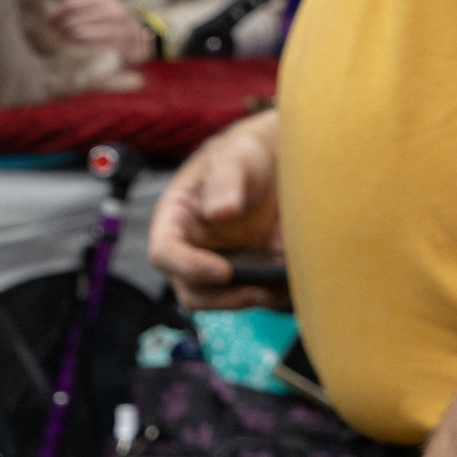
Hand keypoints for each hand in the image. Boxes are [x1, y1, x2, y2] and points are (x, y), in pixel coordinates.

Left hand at [47, 0, 152, 64]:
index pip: (70, 3)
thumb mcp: (92, 6)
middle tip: (54, 33)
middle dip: (59, 27)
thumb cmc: (106, 21)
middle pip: (72, 18)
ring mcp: (116, 28)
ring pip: (77, 32)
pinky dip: (76, 45)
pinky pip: (87, 44)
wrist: (137, 39)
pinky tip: (72, 47)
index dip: (56, 13)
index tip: (49, 21)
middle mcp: (112, 10)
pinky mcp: (117, 45)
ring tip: (62, 40)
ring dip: (65, 37)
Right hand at [145, 109, 286, 307]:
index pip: (164, 252)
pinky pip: (254, 296)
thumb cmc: (246, 155)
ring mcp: (219, 265)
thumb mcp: (236, 157)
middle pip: (190, 291)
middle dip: (223, 297)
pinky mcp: (249, 275)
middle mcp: (191, 248)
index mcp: (176, 219)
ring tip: (281, 286)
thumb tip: (219, 212)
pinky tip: (292, 281)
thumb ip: (226, 180)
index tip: (223, 271)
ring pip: (222, 301)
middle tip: (259, 290)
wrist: (278, 163)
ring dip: (250, 300)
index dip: (188, 267)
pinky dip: (272, 296)